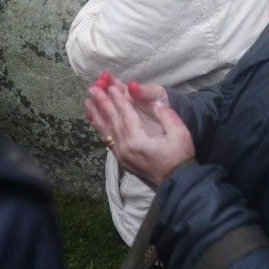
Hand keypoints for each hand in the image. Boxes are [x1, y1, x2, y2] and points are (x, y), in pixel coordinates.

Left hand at [85, 72, 193, 188]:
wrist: (176, 183)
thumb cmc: (180, 158)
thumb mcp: (180, 134)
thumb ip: (167, 116)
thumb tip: (156, 103)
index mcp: (138, 140)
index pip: (125, 114)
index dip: (118, 98)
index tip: (110, 85)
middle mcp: (125, 147)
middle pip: (111, 120)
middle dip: (101, 102)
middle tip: (92, 88)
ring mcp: (120, 155)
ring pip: (105, 130)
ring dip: (96, 114)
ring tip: (87, 101)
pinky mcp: (121, 160)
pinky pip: (107, 139)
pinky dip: (99, 127)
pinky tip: (94, 120)